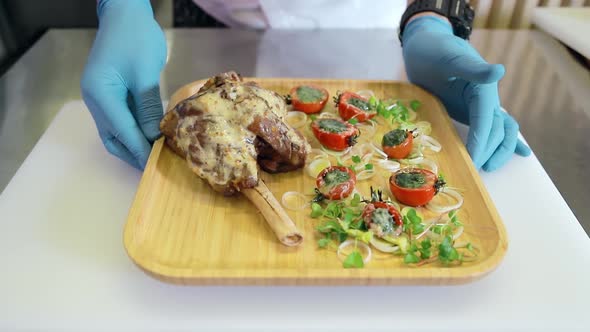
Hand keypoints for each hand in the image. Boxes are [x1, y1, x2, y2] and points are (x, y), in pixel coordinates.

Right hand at [81, 0, 166, 168]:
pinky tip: (151, 138)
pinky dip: (135, 132)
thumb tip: (154, 137)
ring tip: (156, 158)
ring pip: (116, 132)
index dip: (140, 150)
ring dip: (134, 145)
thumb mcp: (145, 74)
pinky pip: (121, 120)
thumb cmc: (136, 38)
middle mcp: (96, 99)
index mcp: (100, 93)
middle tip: (157, 167)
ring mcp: (101, 97)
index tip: (156, 166)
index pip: (122, 131)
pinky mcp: (111, 94)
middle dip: (134, 154)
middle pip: (114, 137)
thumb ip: (148, 107)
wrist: (126, 14)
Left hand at [402, 16, 530, 170]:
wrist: (427, 46)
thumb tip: (499, 71)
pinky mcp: (474, 110)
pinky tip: (522, 153)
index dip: (482, 142)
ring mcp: (481, 105)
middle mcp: (487, 98)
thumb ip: (473, 69)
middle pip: (496, 130)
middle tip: (474, 171)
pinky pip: (494, 127)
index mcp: (483, 88)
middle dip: (488, 151)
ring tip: (489, 168)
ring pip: (501, 131)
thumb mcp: (451, 59)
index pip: (486, 120)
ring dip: (499, 150)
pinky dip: (509, 141)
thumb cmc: (436, 51)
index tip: (474, 160)